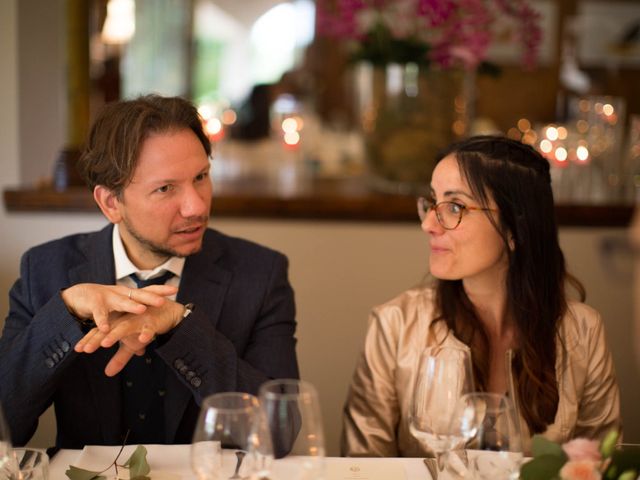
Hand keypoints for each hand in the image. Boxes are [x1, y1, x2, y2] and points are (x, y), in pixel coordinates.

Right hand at [62, 283, 176, 332]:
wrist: (77, 294)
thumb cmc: (103, 305)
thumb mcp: (119, 318)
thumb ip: (131, 333)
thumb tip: (142, 350)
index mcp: (129, 295)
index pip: (148, 290)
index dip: (161, 289)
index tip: (175, 289)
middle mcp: (121, 293)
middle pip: (139, 294)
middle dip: (151, 297)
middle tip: (163, 302)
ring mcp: (108, 297)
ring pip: (121, 302)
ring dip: (131, 306)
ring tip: (142, 310)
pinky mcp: (94, 303)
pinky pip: (100, 313)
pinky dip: (103, 320)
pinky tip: (107, 328)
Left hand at [74, 298, 184, 375]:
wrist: (167, 313)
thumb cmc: (145, 327)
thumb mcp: (131, 345)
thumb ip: (119, 358)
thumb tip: (107, 374)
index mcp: (118, 324)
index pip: (101, 332)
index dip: (90, 340)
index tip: (78, 349)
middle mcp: (126, 321)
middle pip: (108, 330)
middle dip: (97, 339)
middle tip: (86, 348)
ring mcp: (139, 321)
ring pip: (125, 327)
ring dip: (116, 335)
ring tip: (106, 344)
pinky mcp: (152, 322)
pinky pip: (148, 329)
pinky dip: (146, 333)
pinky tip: (143, 339)